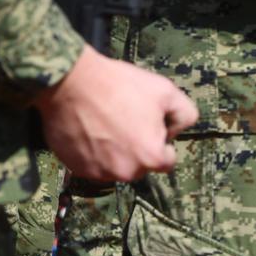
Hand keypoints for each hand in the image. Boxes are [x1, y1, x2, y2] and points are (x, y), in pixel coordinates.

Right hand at [36, 47, 198, 181]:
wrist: (71, 83)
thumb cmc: (121, 86)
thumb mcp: (168, 92)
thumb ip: (184, 116)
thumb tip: (174, 131)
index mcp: (151, 157)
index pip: (167, 161)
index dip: (163, 140)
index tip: (151, 124)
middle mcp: (125, 172)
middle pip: (141, 165)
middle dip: (140, 147)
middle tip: (128, 120)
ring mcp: (98, 172)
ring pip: (117, 166)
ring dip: (117, 151)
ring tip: (108, 123)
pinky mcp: (75, 167)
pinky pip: (94, 164)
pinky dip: (95, 152)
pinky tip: (92, 128)